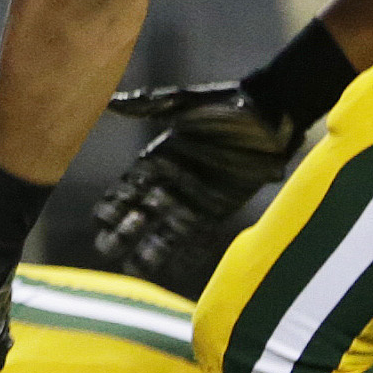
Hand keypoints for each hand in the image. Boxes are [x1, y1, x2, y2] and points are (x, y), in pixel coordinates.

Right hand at [93, 81, 299, 295]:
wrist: (271, 116)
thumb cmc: (226, 105)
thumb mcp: (184, 103)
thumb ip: (148, 105)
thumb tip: (111, 102)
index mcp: (156, 158)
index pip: (126, 188)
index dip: (112, 205)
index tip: (100, 221)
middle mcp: (171, 182)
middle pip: (141, 213)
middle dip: (123, 231)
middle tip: (106, 249)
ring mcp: (195, 197)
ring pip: (167, 229)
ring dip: (151, 249)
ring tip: (134, 270)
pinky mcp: (220, 208)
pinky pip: (201, 235)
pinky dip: (189, 252)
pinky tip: (175, 268)